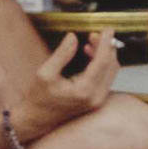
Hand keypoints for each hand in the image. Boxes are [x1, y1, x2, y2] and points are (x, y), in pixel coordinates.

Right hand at [10, 30, 118, 145]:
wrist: (36, 119)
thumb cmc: (38, 98)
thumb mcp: (44, 73)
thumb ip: (61, 54)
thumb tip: (73, 36)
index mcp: (84, 91)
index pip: (102, 62)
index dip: (105, 43)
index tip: (107, 29)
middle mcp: (96, 97)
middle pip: (111, 65)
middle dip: (105, 47)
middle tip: (94, 34)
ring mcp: (98, 100)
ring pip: (111, 71)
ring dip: (105, 55)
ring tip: (90, 43)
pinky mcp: (97, 100)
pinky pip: (106, 77)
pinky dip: (102, 64)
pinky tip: (90, 54)